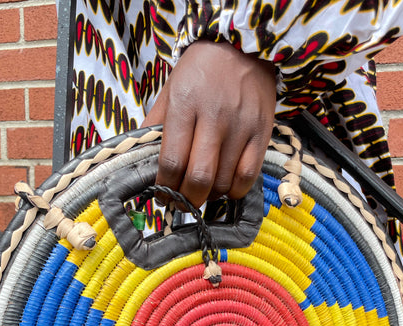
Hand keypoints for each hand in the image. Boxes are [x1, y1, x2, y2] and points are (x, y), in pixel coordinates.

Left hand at [142, 41, 275, 207]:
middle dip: (187, 200)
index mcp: (185, 105)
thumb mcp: (170, 90)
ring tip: (202, 191)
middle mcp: (214, 117)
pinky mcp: (261, 133)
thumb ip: (155, 126)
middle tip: (181, 203)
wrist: (244, 45)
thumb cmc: (202, 70)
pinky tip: (224, 186)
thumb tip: (141, 160)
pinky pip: (247, 177)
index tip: (162, 196)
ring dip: (209, 196)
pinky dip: (233, 191)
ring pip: (223, 182)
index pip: (172, 161)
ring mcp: (241, 127)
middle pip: (199, 178)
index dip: (165, 187)